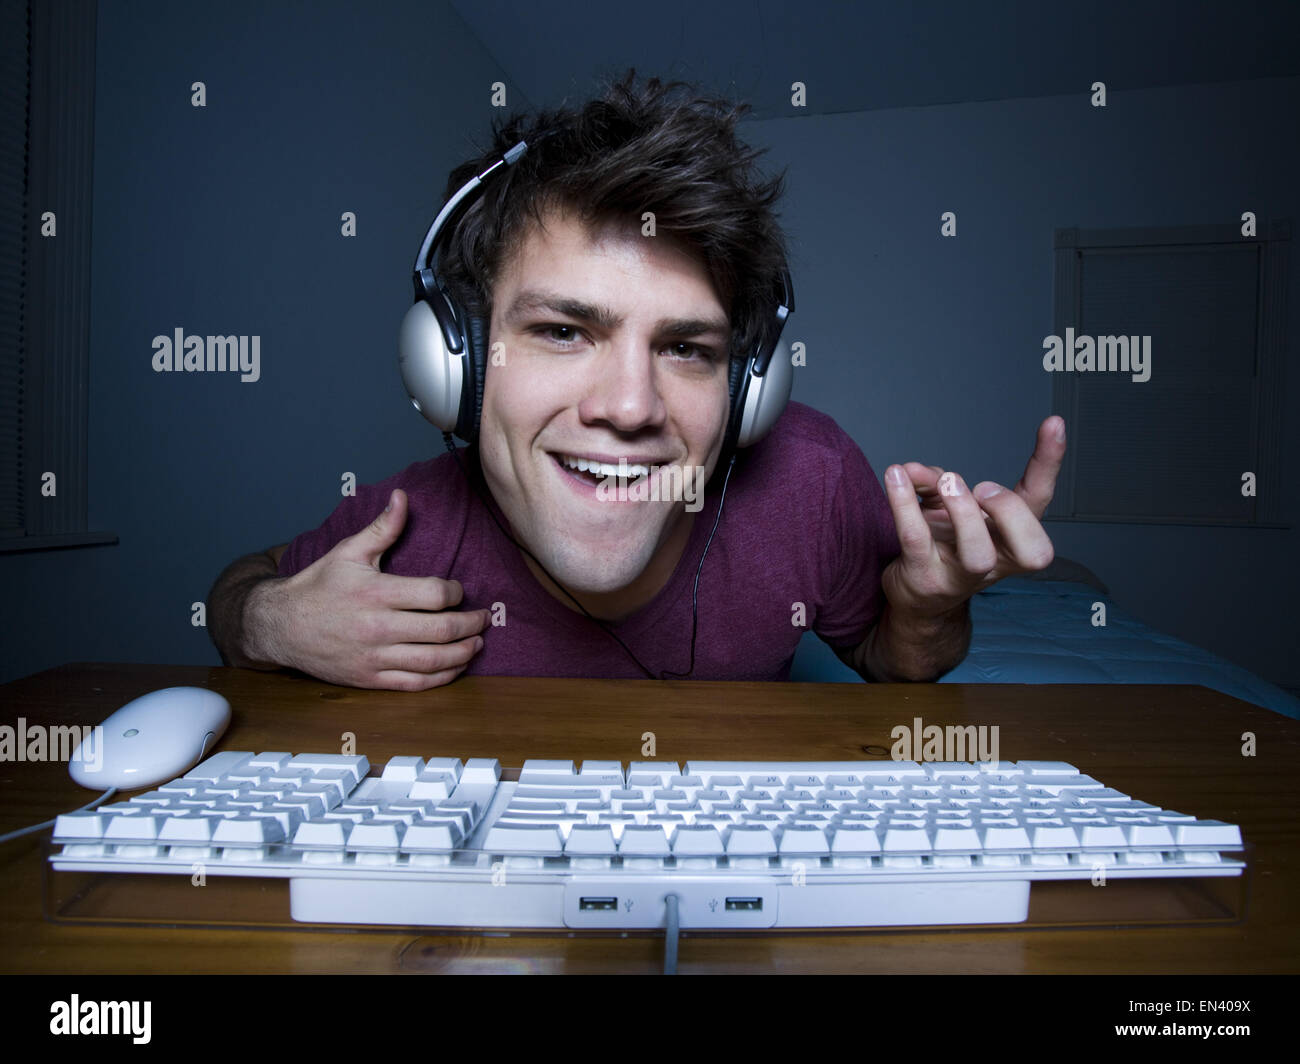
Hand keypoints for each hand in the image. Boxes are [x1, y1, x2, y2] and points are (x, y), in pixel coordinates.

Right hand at [254, 489, 489, 689]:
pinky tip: (455, 667)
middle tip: (483, 619)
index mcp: (376, 593)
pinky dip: (442, 678)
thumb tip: (403, 496)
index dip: (456, 593)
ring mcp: (374, 657)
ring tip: (477, 643)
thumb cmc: (318, 586)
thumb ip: (382, 527)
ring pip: (433, 661)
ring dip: (464, 653)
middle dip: (471, 624)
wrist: (280, 626)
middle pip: (441, 630)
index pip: (434, 595)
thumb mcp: (348, 551)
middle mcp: (378, 627)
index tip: (459, 590)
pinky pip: (415, 684)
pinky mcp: (370, 679)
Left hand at [880, 415, 1065, 617]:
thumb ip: (939, 482)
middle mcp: (995, 561)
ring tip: (946, 482)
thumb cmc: (943, 546)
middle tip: (981, 488)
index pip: (1040, 501)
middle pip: (1031, 549)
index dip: (1049, 463)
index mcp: (1011, 538)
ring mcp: (960, 575)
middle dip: (1010, 511)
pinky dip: (904, 504)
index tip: (1053, 423)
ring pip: (977, 554)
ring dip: (963, 512)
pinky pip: (916, 540)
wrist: (917, 597)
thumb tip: (916, 468)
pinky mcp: (924, 578)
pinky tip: (896, 475)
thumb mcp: (948, 507)